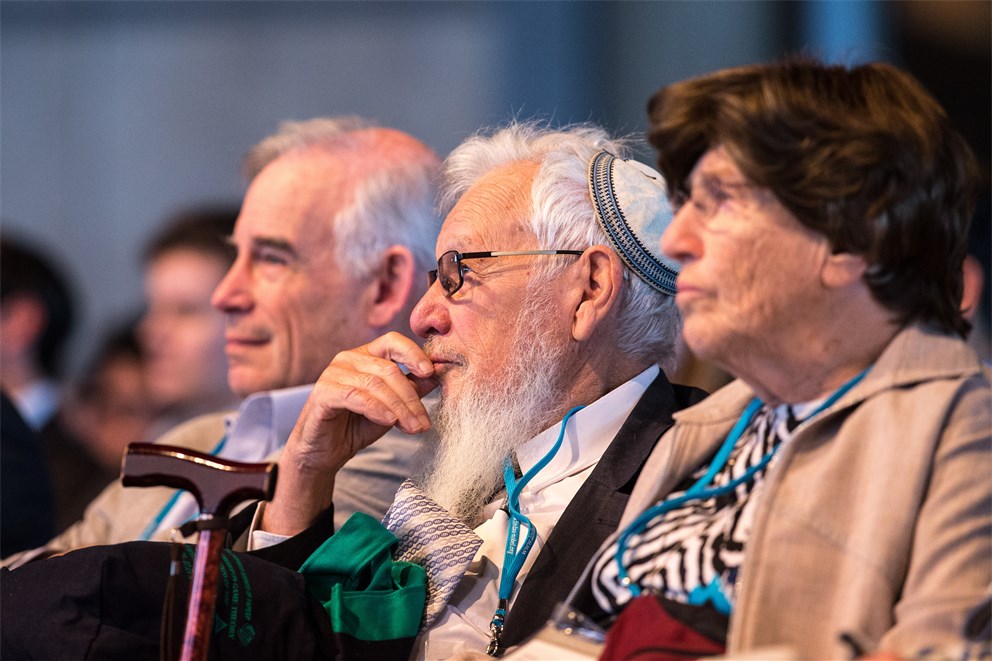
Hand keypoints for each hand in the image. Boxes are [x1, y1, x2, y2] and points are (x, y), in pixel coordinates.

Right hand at [262, 332, 437, 534]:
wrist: (325, 453)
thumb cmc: (357, 426)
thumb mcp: (392, 408)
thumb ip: (411, 390)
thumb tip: (438, 375)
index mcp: (366, 355)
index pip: (393, 341)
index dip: (413, 353)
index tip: (430, 372)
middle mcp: (349, 358)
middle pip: (388, 368)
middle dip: (410, 397)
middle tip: (424, 422)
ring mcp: (333, 373)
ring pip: (375, 384)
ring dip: (398, 408)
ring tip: (412, 428)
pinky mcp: (323, 392)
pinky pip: (355, 395)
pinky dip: (376, 408)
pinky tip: (389, 421)